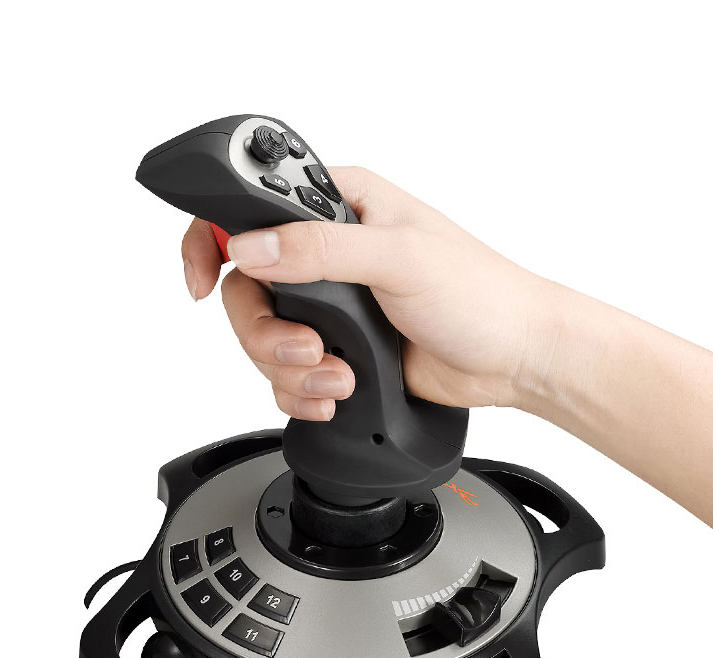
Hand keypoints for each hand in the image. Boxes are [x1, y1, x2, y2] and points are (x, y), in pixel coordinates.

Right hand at [180, 167, 556, 420]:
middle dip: (264, 331)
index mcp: (341, 208)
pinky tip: (337, 393)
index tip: (200, 280)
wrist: (511, 357)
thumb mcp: (399, 257)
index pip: (249, 209)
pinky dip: (303, 390)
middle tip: (309, 348)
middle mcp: (326, 254)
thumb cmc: (480, 293)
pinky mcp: (337, 349)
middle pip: (245, 289)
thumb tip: (250, 248)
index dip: (212, 241)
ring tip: (338, 376)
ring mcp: (329, 306)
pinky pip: (286, 373)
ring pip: (261, 337)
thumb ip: (319, 250)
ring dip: (290, 367)